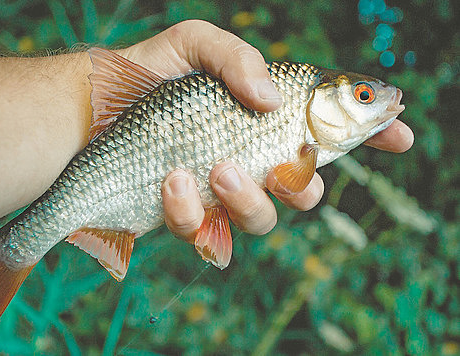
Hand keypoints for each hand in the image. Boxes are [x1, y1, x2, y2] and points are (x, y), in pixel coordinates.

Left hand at [139, 20, 413, 241]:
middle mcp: (252, 158)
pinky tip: (172, 181)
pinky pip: (208, 234)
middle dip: (305, 183)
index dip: (370, 131)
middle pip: (306, 187)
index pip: (329, 127)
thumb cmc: (143, 79)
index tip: (400, 132)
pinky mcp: (190, 219)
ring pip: (264, 219)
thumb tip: (273, 101)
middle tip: (281, 163)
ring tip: (216, 169)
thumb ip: (238, 57)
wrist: (86, 115)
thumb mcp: (192, 45)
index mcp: (264, 118)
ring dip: (249, 198)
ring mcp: (221, 193)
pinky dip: (193, 210)